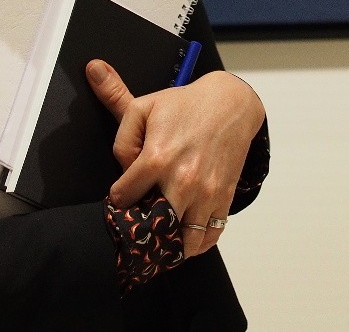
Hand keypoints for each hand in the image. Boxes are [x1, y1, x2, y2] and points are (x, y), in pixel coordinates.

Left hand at [86, 61, 264, 257]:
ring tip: (160, 237)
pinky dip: (195, 245)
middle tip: (138, 224)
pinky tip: (183, 238)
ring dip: (168, 245)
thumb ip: (122, 139)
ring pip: (183, 242)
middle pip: (152, 228)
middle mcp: (182, 181)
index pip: (124, 198)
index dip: (118, 198)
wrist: (230, 103)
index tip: (122, 197)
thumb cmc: (184, 105)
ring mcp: (205, 193)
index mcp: (157, 158)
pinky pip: (209, 237)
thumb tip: (121, 169)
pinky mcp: (223, 198)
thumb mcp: (143, 107)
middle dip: (141, 231)